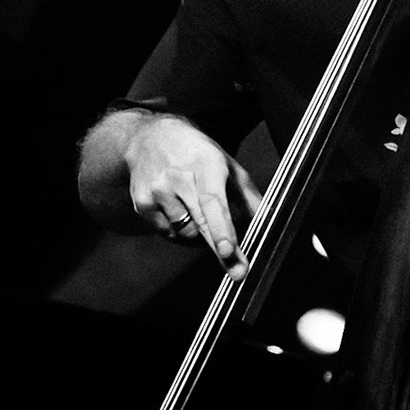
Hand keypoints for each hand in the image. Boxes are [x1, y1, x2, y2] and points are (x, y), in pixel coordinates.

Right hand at [122, 112, 263, 277]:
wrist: (149, 137)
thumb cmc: (195, 153)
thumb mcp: (225, 164)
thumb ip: (247, 194)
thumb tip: (267, 219)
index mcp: (205, 162)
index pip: (213, 200)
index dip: (222, 228)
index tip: (230, 251)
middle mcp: (178, 176)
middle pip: (201, 222)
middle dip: (221, 250)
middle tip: (239, 272)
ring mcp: (157, 190)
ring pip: (185, 233)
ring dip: (200, 235)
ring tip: (198, 213)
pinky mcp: (142, 203)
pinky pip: (168, 233)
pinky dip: (180, 231)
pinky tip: (179, 209)